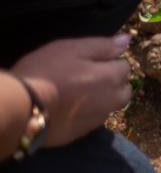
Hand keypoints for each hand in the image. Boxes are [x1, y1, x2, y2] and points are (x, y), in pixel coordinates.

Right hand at [11, 35, 131, 147]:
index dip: (109, 61)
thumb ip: (103, 45)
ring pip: (109, 106)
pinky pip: (93, 120)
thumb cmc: (45, 72)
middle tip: (87, 77)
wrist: (22, 108)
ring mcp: (97, 119)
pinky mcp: (82, 133)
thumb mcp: (72, 49)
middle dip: (113, 82)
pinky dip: (87, 112)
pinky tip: (68, 107)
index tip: (89, 61)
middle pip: (123, 90)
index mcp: (110, 78)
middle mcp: (110, 101)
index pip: (125, 67)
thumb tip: (126, 40)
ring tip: (76, 92)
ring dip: (102, 99)